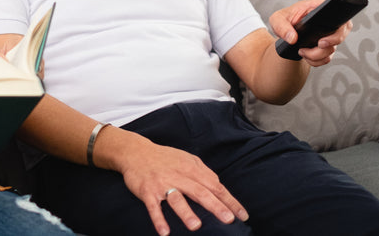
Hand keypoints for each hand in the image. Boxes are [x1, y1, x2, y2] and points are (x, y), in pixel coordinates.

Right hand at [111, 129, 248, 233]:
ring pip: (176, 198)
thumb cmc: (165, 158)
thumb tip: (219, 185)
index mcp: (191, 169)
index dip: (229, 201)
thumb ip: (203, 172)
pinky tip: (165, 232)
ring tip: (196, 226)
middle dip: (214, 206)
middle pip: (199, 192)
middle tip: (228, 219)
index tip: (242, 215)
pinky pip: (153, 207)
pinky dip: (158, 219)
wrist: (136, 152)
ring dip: (186, 212)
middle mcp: (178, 176)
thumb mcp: (186, 159)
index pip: (214, 186)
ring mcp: (162, 184)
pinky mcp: (147, 191)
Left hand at [269, 0, 352, 66]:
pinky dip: (316, 61)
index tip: (322, 40)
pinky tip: (305, 56)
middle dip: (328, 45)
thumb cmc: (284, 20)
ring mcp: (328, 35)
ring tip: (302, 51)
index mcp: (318, 9)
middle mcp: (327, 22)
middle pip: (340, 34)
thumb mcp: (277, 20)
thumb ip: (282, 27)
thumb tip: (293, 38)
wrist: (284, 32)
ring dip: (316, 55)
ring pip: (332, 49)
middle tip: (316, 46)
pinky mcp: (325, 47)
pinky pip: (326, 58)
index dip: (338, 27)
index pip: (338, 14)